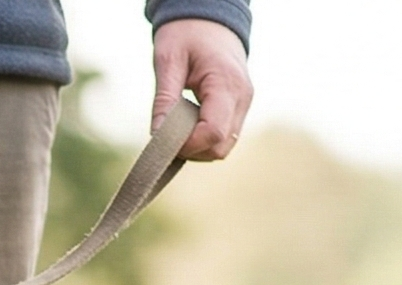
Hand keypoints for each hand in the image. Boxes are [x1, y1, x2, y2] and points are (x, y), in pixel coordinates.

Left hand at [151, 18, 250, 160]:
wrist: (210, 18)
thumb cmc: (187, 33)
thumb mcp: (168, 60)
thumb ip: (164, 99)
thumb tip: (157, 135)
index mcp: (226, 84)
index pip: (213, 133)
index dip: (187, 145)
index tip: (163, 138)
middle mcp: (242, 98)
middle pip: (220, 147)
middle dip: (192, 149)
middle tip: (168, 133)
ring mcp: (244, 103)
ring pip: (224, 146)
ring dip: (198, 146)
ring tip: (178, 124)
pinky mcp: (240, 107)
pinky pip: (224, 135)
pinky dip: (204, 138)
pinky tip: (188, 123)